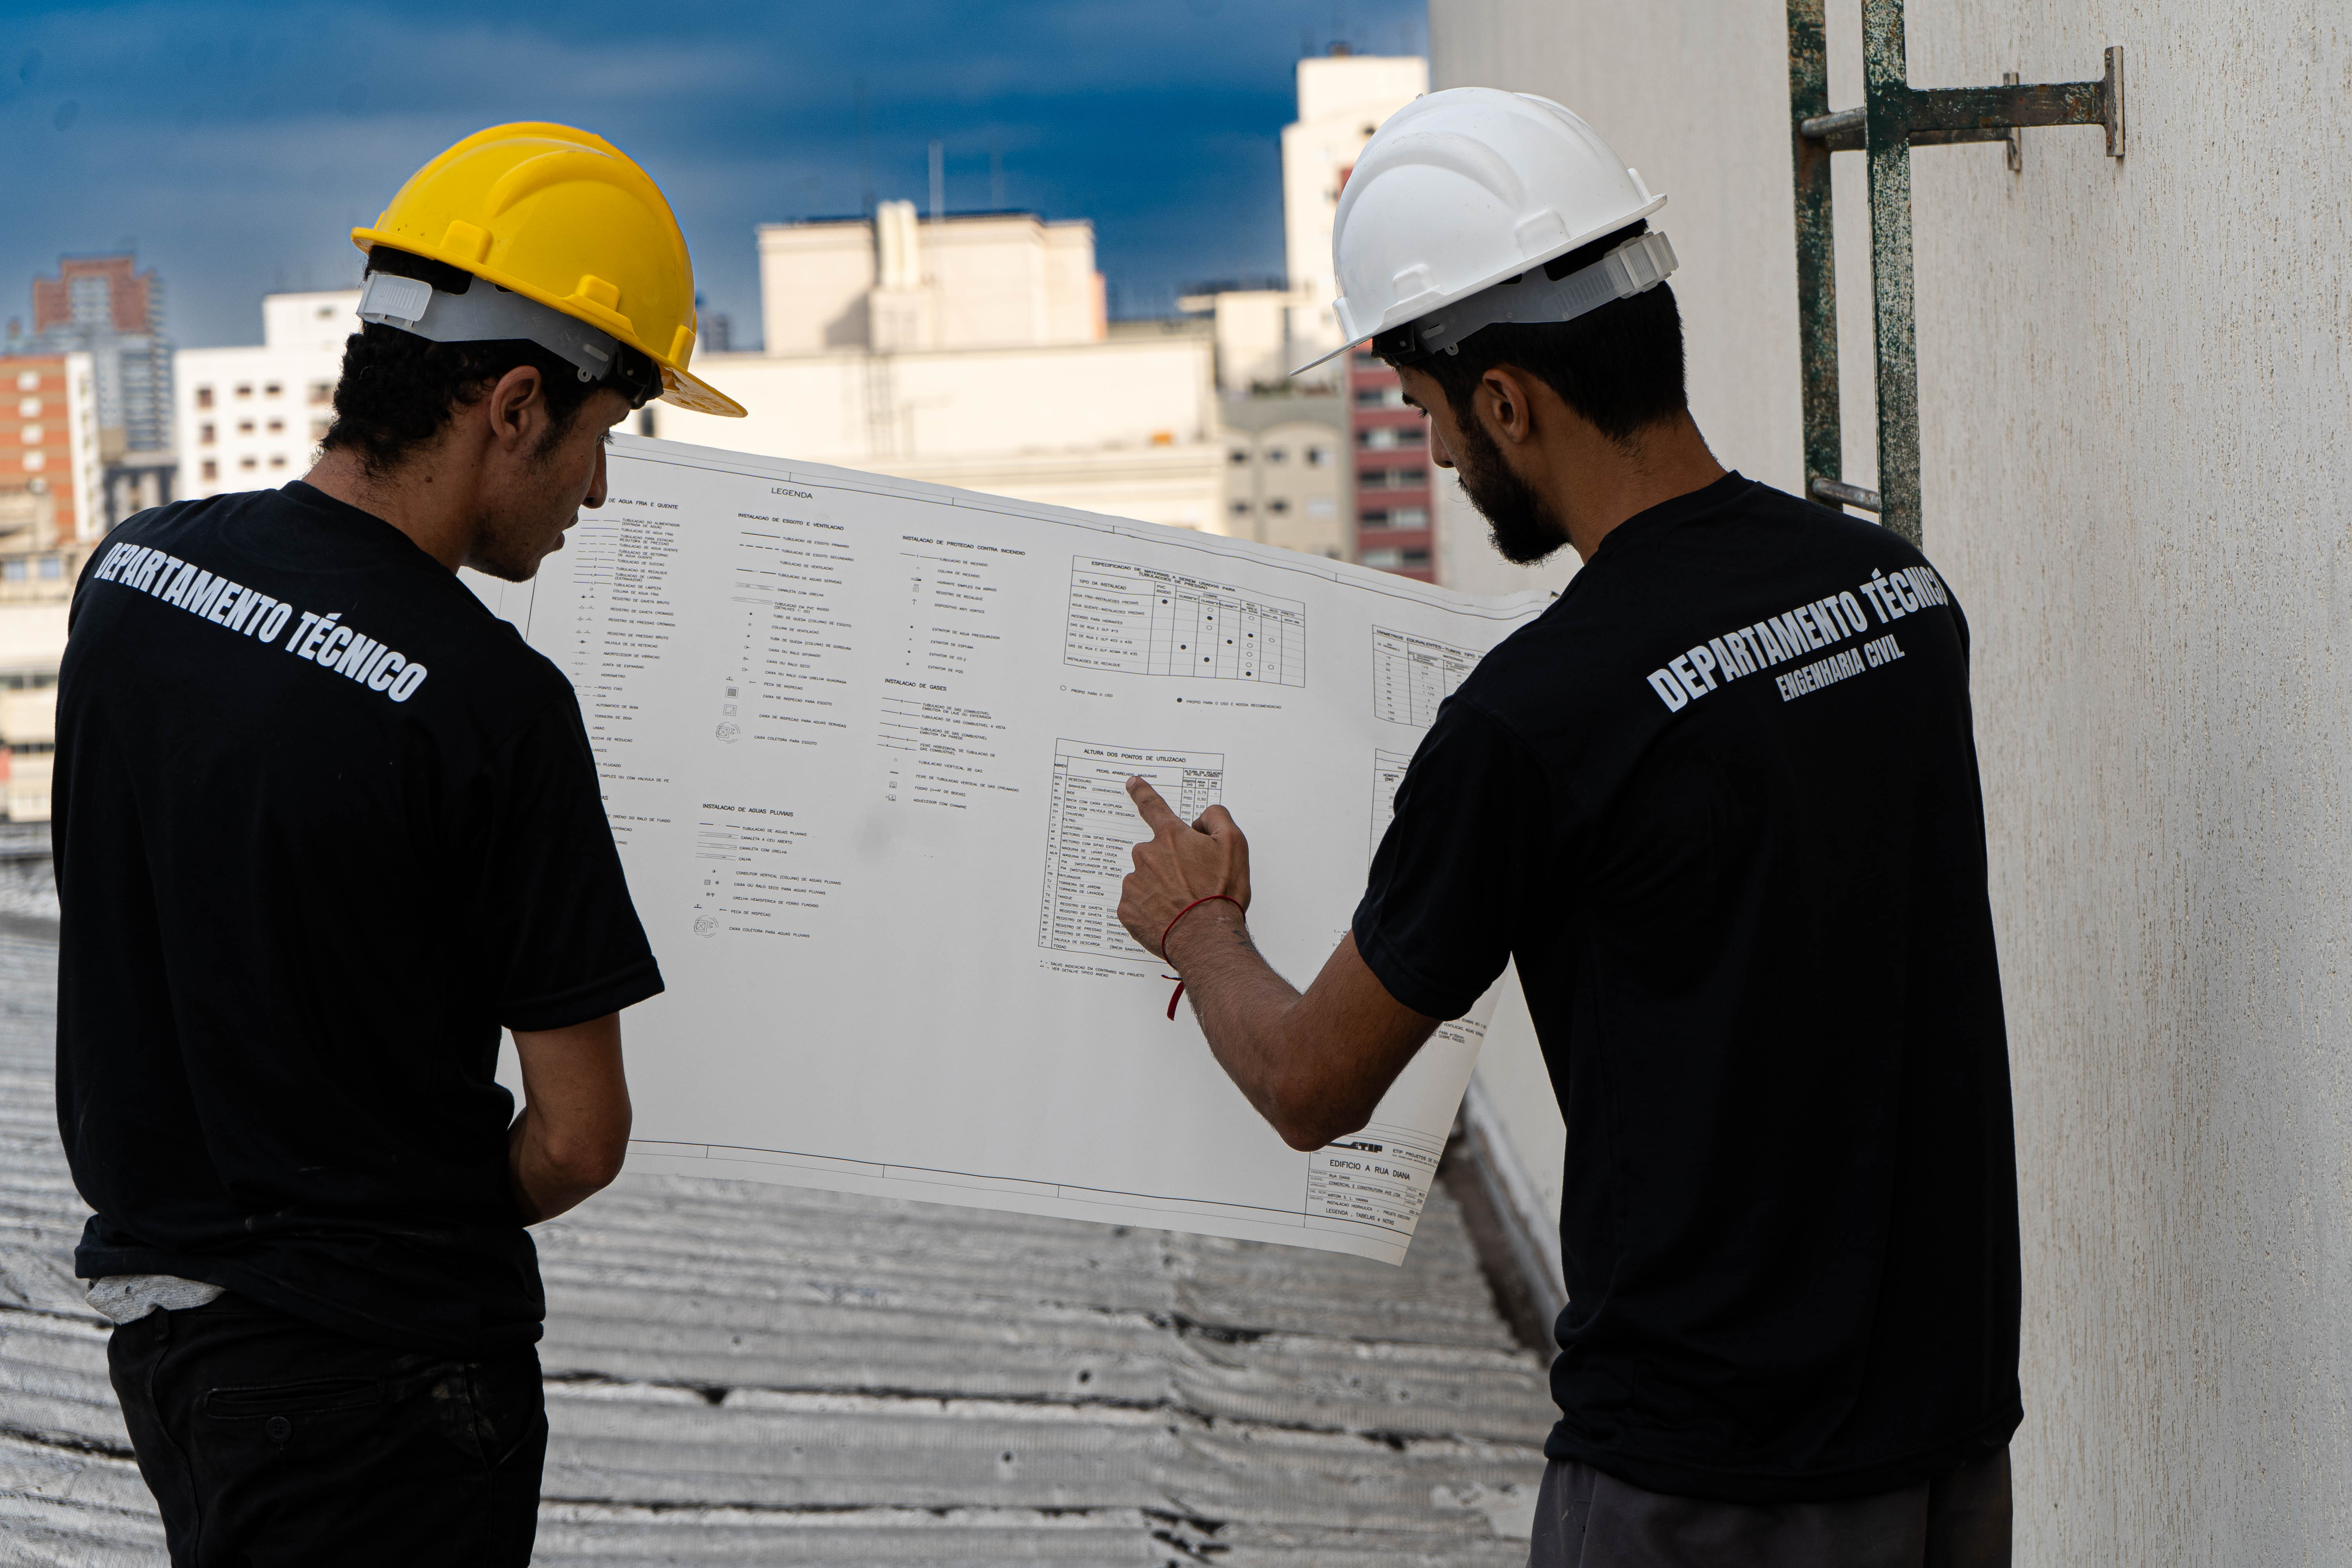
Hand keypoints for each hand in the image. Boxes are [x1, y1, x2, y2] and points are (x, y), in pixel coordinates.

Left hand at [1118, 777, 1250, 959]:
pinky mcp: (1127, 909)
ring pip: (1146, 879)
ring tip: (1183, 905)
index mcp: (1171, 837)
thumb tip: (1200, 818)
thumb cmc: (1220, 893)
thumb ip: (1217, 817)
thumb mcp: (1235, 844)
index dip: (1142, 792)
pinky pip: (1138, 903)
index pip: (1152, 806)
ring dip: (1160, 888)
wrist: (1206, 937)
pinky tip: (1169, 917)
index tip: (1132, 783)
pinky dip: (1151, 909)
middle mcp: (1147, 855)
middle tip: (1191, 884)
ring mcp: (1134, 883)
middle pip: (1155, 852)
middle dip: (1170, 864)